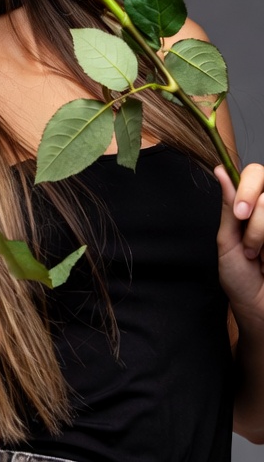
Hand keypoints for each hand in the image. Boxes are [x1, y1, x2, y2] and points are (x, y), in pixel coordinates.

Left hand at [216, 163, 263, 319]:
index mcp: (253, 206)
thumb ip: (229, 206)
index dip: (248, 187)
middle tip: (250, 245)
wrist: (260, 312)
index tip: (239, 213)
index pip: (257, 173)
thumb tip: (221, 170)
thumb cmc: (242, 280)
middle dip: (256, 217)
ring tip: (260, 257)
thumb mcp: (228, 241)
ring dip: (263, 234)